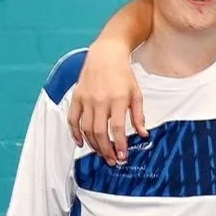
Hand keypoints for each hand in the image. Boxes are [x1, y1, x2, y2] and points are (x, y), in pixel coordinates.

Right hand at [65, 41, 144, 164]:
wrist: (106, 55)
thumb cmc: (123, 74)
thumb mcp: (136, 93)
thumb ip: (138, 115)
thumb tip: (143, 134)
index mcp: (117, 99)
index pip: (117, 128)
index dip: (120, 145)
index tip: (123, 156)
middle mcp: (100, 100)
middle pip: (99, 132)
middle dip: (106, 150)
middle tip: (113, 161)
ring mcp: (86, 99)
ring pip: (86, 128)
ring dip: (93, 145)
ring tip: (102, 154)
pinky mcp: (77, 97)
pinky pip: (72, 119)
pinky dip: (75, 133)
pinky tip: (81, 143)